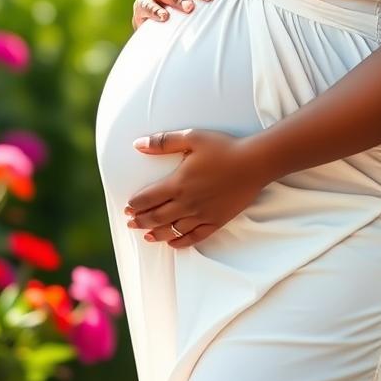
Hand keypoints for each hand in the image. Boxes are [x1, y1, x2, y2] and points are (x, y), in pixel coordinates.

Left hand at [123, 129, 265, 247]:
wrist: (254, 163)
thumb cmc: (223, 148)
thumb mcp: (191, 138)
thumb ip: (163, 142)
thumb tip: (137, 144)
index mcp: (178, 183)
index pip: (148, 199)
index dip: (135, 204)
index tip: (127, 207)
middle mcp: (187, 203)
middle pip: (156, 217)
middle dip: (141, 221)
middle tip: (131, 222)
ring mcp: (201, 214)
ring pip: (173, 230)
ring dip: (156, 234)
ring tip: (146, 236)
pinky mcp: (216, 221)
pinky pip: (195, 237)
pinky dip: (180, 242)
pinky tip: (172, 243)